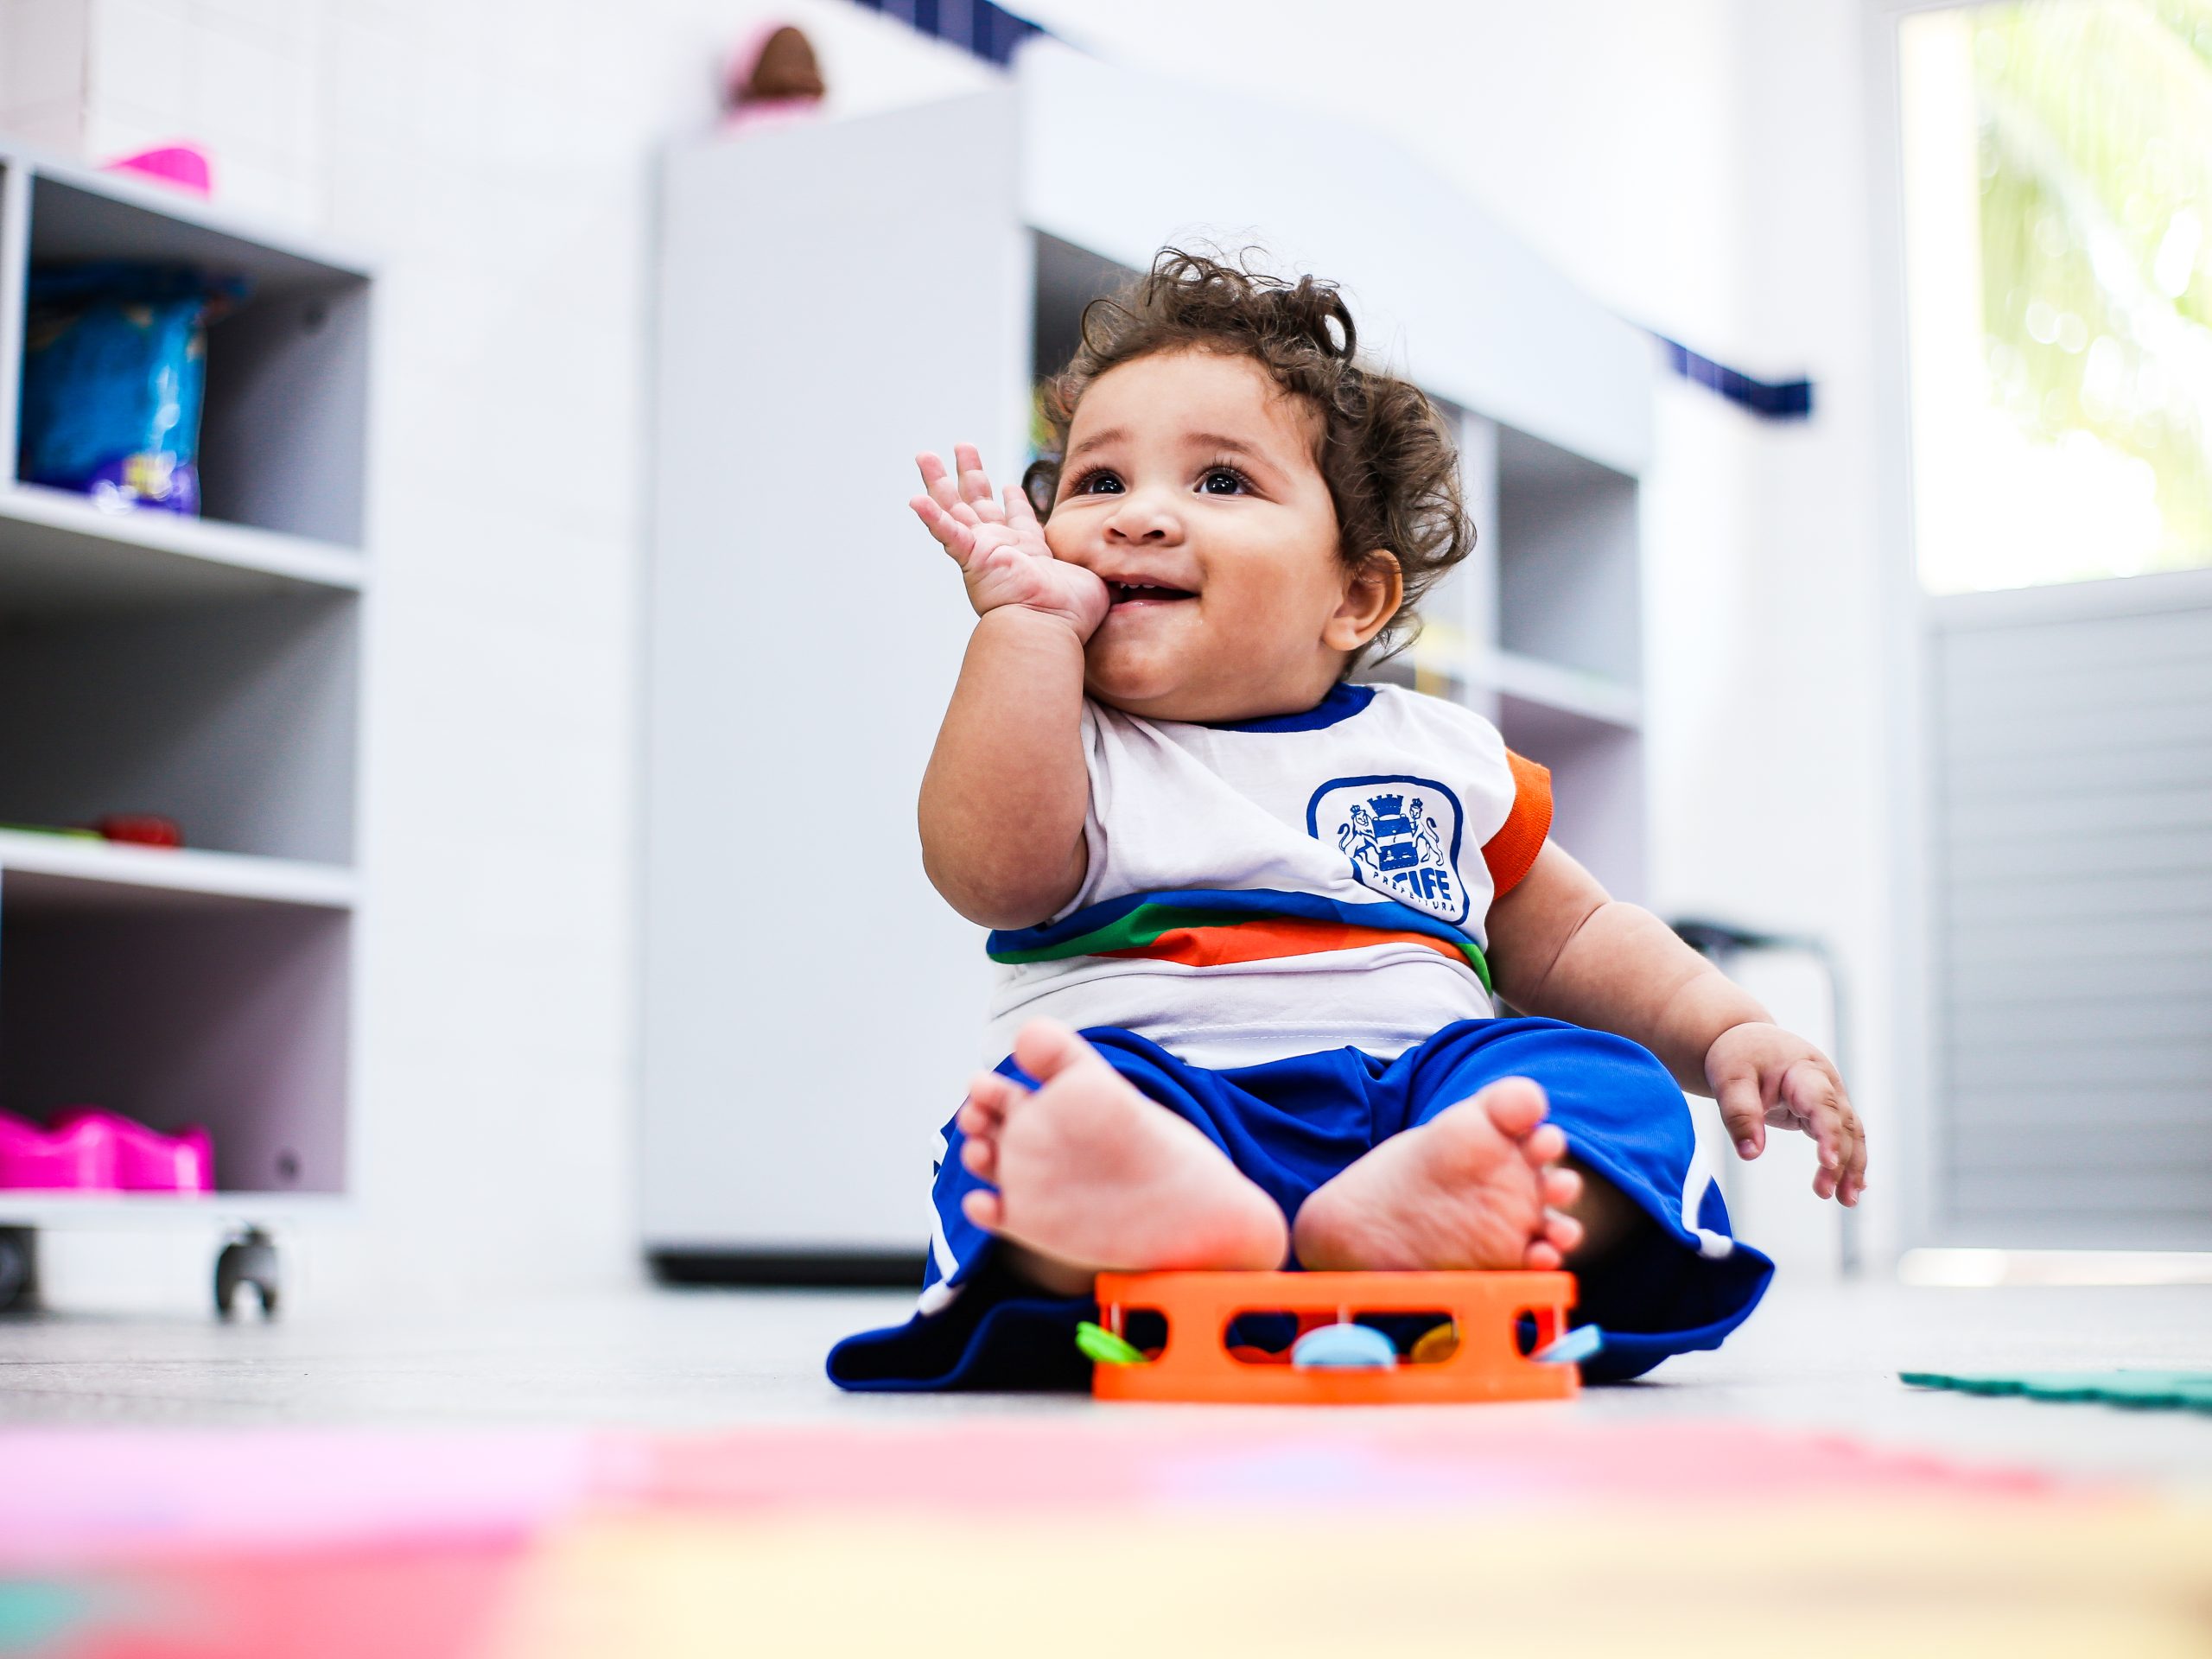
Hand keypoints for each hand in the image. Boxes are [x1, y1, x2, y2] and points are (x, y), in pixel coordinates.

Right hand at [910, 445, 1108, 638]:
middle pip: (979, 504)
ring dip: (940, 482)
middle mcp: (1001, 550)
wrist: (1047, 630)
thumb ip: (1110, 570)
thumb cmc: (1072, 616)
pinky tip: (913, 498)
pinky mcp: (973, 557)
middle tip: (962, 447)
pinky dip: (931, 517)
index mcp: (1028, 555)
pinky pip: (947, 534)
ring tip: (925, 455)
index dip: (1013, 501)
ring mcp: (983, 552)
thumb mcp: (1095, 580)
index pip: (1019, 521)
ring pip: (955, 508)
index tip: (1012, 485)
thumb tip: (1137, 575)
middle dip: (970, 474)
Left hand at [1705, 1022, 1866, 1205]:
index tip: (1827, 1163)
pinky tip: (1852, 1189)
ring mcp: (1830, 1097)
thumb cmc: (1740, 1055)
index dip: (1828, 1133)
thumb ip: (1740, 1114)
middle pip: (1843, 1124)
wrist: (1748, 1041)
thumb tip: (1750, 1154)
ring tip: (1846, 1200)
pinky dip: (1849, 1161)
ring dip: (1852, 1167)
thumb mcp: (1730, 1079)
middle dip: (1841, 1160)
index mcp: (1804, 1071)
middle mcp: (1827, 1084)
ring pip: (1851, 1133)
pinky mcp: (1824, 1112)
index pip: (1823, 1104)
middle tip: (1826, 1193)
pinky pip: (1843, 1137)